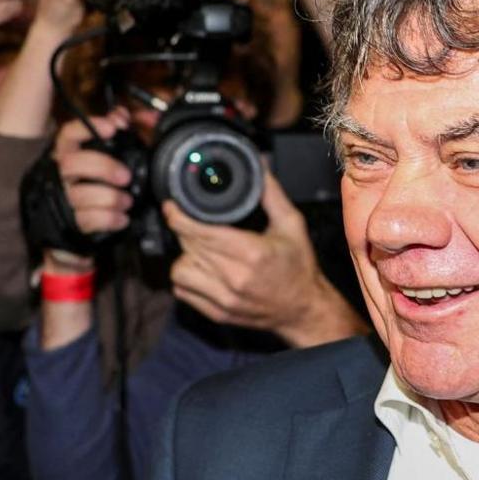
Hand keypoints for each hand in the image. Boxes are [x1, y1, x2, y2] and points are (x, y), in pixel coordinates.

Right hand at [52, 110, 135, 237]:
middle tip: (125, 176)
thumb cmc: (95, 179)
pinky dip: (109, 219)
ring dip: (110, 198)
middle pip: (72, 164)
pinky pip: (88, 220)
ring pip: (80, 195)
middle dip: (103, 167)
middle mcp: (60, 174)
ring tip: (127, 201)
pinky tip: (122, 218)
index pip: (68, 134)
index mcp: (68, 153)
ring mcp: (64, 198)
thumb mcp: (108, 151)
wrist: (77, 219)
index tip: (112, 127)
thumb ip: (117, 129)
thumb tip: (123, 114)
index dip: (87, 127)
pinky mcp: (71, 222)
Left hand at [163, 171, 360, 347]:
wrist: (304, 308)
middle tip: (193, 223)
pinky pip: (183, 292)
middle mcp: (235, 277)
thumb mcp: (291, 225)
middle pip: (188, 246)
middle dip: (185, 231)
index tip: (173, 207)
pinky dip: (185, 278)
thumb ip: (271, 193)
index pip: (199, 231)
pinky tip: (200, 269)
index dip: (178, 216)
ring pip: (180, 270)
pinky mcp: (218, 313)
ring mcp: (224, 298)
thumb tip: (258, 166)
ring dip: (184, 255)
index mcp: (251, 253)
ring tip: (200, 249)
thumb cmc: (299, 268)